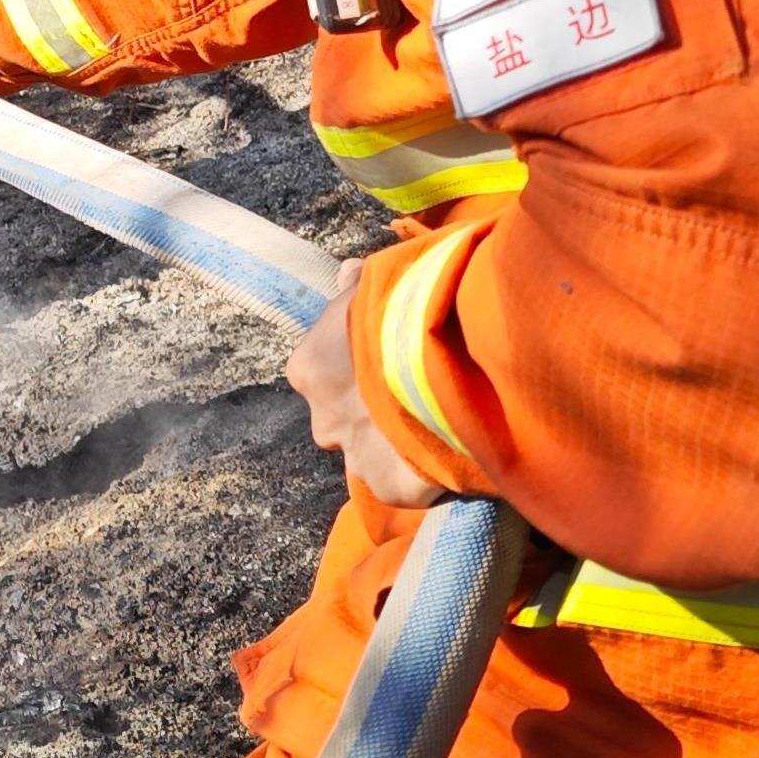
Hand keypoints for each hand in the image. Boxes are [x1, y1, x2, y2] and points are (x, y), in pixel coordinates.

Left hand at [287, 260, 448, 509]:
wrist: (437, 366)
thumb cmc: (401, 316)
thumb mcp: (377, 288)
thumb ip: (359, 287)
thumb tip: (347, 270)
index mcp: (308, 368)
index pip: (322, 369)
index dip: (356, 362)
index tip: (388, 356)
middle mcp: (323, 419)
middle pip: (343, 417)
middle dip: (370, 409)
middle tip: (413, 392)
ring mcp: (355, 458)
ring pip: (370, 454)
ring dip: (394, 443)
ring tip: (437, 424)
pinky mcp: (389, 487)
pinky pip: (404, 479)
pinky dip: (423, 468)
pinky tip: (449, 447)